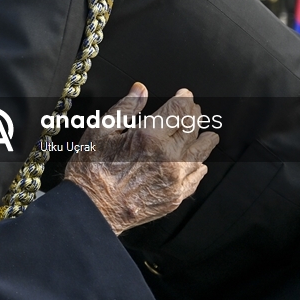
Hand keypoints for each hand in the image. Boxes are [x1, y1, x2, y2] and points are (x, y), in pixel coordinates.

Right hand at [64, 83, 218, 235]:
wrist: (92, 209)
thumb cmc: (90, 171)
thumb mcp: (100, 130)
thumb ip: (125, 108)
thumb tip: (140, 90)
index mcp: (149, 136)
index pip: (178, 110)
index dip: (184, 99)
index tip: (185, 95)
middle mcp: (168, 156)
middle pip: (192, 128)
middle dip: (194, 115)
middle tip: (194, 110)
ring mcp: (174, 178)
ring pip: (200, 153)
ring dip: (206, 139)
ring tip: (209, 134)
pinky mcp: (175, 196)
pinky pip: (195, 178)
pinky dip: (200, 167)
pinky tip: (200, 164)